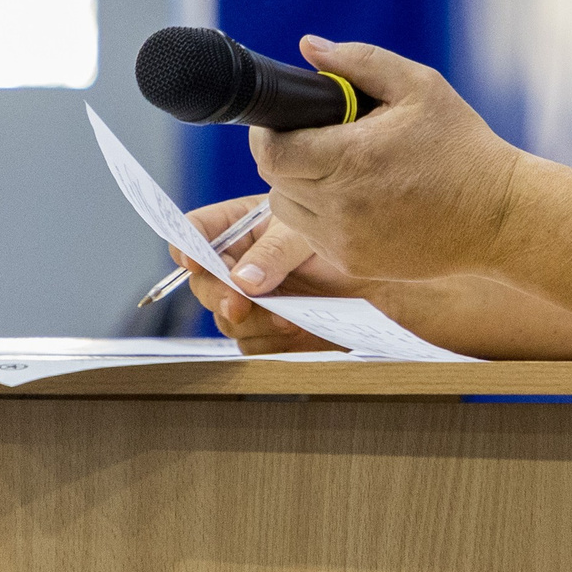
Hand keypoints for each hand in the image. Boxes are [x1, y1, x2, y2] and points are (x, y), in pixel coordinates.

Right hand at [169, 197, 353, 354]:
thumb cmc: (345, 242)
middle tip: (237, 304)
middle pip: (203, 283)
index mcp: (241, 226)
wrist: (385, 284)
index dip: (186, 245)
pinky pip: (252, 345)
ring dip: (252, 321)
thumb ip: (273, 253)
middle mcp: (239, 264)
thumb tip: (241, 281)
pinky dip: (271, 342)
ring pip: (227, 320)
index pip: (197, 232)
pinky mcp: (268, 332)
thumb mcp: (307, 235)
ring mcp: (252, 301)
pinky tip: (297, 329)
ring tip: (287, 316)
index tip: (192, 260)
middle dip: (218, 295)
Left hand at [249, 37, 525, 281]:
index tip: (285, 120)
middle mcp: (340, 207)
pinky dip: (319, 214)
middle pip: (274, 179)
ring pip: (286, 211)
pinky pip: (311, 235)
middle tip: (317, 138)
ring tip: (337, 168)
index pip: (272, 152)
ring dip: (298, 187)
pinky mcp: (353, 264)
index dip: (268, 132)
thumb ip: (359, 61)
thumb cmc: (461, 146)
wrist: (499, 217)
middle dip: (287, 154)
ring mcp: (344, 242)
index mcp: (351, 159)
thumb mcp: (419, 87)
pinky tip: (354, 197)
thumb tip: (308, 47)